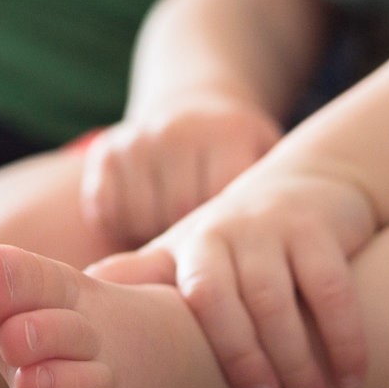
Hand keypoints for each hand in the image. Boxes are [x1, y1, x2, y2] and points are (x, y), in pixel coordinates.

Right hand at [79, 98, 282, 245]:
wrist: (194, 109)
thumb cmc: (240, 157)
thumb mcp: (267, 168)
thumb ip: (274, 208)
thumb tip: (283, 279)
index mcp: (228, 133)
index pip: (221, 206)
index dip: (226, 242)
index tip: (234, 258)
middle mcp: (180, 129)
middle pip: (179, 213)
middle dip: (190, 246)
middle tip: (203, 260)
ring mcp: (139, 138)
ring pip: (139, 215)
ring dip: (152, 237)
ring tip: (174, 243)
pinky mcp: (106, 151)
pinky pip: (105, 208)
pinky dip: (119, 225)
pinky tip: (141, 225)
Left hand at [90, 160, 377, 387]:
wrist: (304, 185)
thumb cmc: (233, 240)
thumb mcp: (182, 255)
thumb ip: (139, 282)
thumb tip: (68, 319)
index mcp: (189, 248)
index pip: (192, 299)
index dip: (209, 345)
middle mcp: (227, 234)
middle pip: (236, 302)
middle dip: (251, 358)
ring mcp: (274, 230)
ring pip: (283, 299)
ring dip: (299, 355)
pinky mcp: (319, 230)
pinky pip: (332, 288)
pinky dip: (345, 335)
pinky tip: (354, 374)